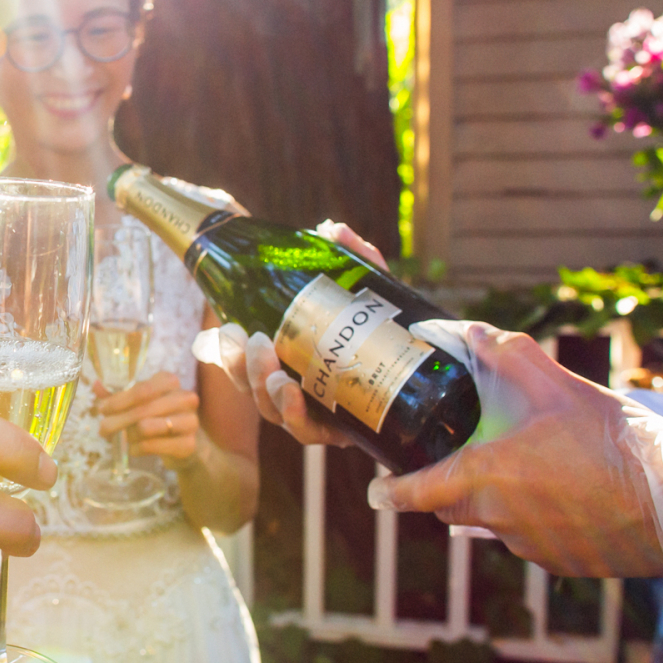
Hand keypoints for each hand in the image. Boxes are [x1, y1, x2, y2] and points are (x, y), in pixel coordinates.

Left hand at [96, 370, 200, 463]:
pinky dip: (137, 448)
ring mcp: (190, 421)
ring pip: (146, 428)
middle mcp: (185, 398)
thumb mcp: (137, 402)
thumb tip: (96, 384)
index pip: (141, 389)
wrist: (183, 443)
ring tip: (123, 438)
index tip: (102, 409)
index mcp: (169, 381)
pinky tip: (134, 449)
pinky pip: (152, 446)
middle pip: (142, 409)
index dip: (118, 401)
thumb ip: (117, 394)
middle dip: (117, 420)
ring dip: (127, 435)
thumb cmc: (156, 417)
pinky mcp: (188, 444)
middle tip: (103, 429)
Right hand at [192, 220, 386, 448]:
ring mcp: (319, 417)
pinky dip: (298, 417)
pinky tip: (296, 397)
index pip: (248, 367)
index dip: (229, 355)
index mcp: (292, 366)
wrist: (436, 373)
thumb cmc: (392, 331)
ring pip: (277, 415)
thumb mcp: (372, 291)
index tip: (225, 331)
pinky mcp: (344, 433)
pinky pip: (313, 434)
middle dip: (247, 371)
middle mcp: (299, 396)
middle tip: (257, 343)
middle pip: (256, 392)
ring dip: (270, 396)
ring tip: (278, 377)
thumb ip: (353, 259)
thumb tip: (331, 228)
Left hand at [366, 321, 662, 581]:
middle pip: (454, 508)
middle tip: (465, 462)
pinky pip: (536, 539)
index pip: (419, 493)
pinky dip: (541, 519)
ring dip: (503, 502)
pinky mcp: (563, 563)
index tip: (377, 493)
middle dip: (451, 488)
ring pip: (497, 523)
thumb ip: (511, 358)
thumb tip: (478, 333)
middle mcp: (500, 520)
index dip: (393, 492)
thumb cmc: (616, 443)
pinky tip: (570, 495)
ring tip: (537, 472)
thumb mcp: (560, 388)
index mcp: (486, 479)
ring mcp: (532, 547)